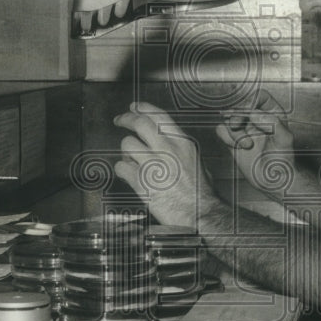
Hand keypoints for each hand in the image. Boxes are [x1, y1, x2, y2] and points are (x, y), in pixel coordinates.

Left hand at [113, 101, 220, 228]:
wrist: (199, 213)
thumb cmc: (201, 192)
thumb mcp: (196, 160)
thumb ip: (179, 147)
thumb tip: (166, 140)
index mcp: (182, 142)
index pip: (158, 115)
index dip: (143, 108)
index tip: (134, 107)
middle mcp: (167, 148)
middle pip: (139, 123)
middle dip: (126, 119)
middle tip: (119, 120)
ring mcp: (153, 164)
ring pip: (127, 144)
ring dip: (126, 151)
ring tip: (132, 159)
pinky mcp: (141, 181)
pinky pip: (121, 167)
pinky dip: (122, 170)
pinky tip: (129, 174)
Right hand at [215, 89, 294, 196]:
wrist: (273, 181)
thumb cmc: (283, 161)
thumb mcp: (285, 139)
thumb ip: (272, 122)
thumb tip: (254, 113)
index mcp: (272, 113)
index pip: (259, 97)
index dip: (251, 101)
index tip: (249, 112)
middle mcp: (257, 118)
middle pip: (240, 105)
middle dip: (238, 116)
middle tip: (240, 126)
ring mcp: (244, 128)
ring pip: (228, 118)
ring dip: (235, 132)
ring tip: (248, 145)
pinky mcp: (233, 139)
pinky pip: (221, 130)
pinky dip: (226, 138)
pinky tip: (237, 147)